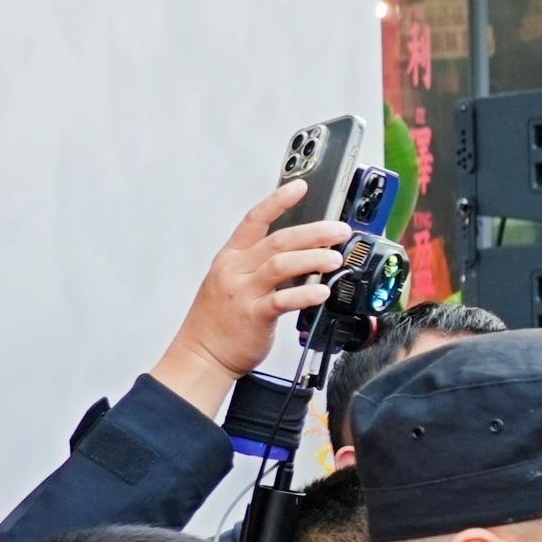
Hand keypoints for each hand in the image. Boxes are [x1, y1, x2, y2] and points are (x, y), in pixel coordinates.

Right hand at [153, 182, 356, 402]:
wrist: (202, 354)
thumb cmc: (219, 320)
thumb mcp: (232, 281)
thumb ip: (260, 265)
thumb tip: (301, 253)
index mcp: (231, 258)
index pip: (255, 220)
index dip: (278, 201)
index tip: (300, 187)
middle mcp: (236, 270)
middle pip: (278, 240)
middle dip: (314, 232)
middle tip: (339, 231)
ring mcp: (243, 292)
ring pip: (281, 264)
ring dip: (313, 258)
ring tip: (335, 259)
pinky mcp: (253, 316)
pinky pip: (283, 300)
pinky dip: (305, 293)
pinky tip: (322, 291)